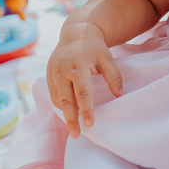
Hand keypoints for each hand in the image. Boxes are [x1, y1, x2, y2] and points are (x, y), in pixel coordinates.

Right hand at [46, 21, 122, 137]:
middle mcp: (62, 71)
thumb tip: (120, 95)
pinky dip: (59, 106)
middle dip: (71, 119)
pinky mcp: (48, 75)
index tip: (90, 124)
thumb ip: (114, 76)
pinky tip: (67, 114)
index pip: (82, 93)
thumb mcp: (106, 58)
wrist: (75, 33)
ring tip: (72, 129)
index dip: (86, 110)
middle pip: (66, 101)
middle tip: (77, 134)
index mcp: (77, 66)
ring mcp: (53, 73)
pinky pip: (53, 95)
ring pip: (57, 100)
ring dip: (64, 115)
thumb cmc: (94, 47)